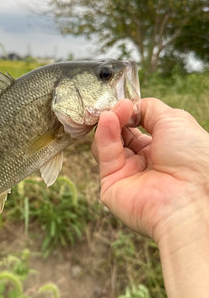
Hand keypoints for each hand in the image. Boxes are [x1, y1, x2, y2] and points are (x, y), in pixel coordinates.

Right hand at [91, 97, 208, 245]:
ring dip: (110, 124)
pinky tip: (108, 120)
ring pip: (107, 144)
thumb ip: (148, 108)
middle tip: (119, 105)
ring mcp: (126, 175)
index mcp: (162, 149)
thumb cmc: (194, 158)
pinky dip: (104, 136)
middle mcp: (144, 163)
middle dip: (117, 116)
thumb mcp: (175, 120)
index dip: (129, 112)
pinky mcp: (111, 186)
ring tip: (115, 112)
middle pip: (119, 134)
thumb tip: (129, 106)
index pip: (136, 126)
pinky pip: (105, 156)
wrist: (192, 196)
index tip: (126, 101)